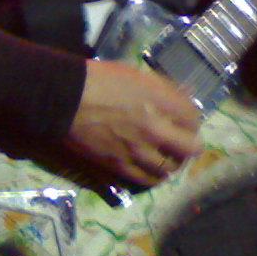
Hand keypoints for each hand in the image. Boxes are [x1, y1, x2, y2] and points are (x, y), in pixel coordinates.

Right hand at [64, 59, 200, 187]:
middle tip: (181, 143)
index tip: (184, 121)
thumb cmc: (97, 80)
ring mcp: (137, 152)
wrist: (63, 99)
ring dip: (171, 163)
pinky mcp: (119, 167)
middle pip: (190, 148)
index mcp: (159, 101)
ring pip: (169, 169)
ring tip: (164, 158)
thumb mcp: (134, 74)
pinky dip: (152, 177)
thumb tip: (182, 95)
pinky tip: (149, 170)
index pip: (193, 118)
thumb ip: (161, 88)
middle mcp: (154, 129)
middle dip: (189, 145)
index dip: (191, 120)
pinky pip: (146, 180)